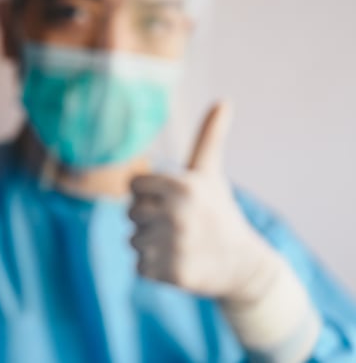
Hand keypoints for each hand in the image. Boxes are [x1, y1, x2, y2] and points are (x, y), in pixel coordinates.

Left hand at [128, 101, 275, 299]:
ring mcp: (174, 246)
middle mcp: (177, 214)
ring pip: (133, 240)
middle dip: (149, 219)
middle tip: (178, 225)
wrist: (243, 265)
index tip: (171, 200)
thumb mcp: (211, 174)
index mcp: (182, 186)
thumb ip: (209, 137)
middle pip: (130, 212)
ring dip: (151, 245)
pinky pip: (140, 266)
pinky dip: (154, 268)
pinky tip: (178, 263)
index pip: (133, 185)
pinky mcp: (172, 273)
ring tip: (181, 244)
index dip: (149, 193)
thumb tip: (224, 100)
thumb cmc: (219, 212)